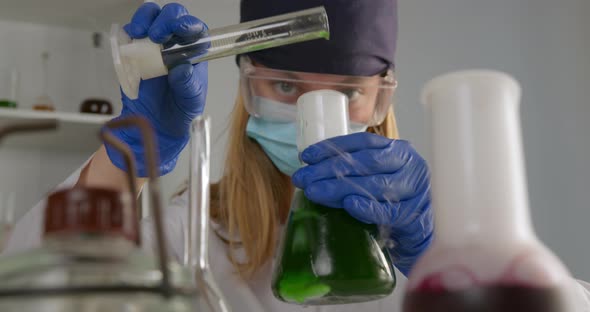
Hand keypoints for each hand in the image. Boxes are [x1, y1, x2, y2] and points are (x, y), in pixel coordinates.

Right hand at [106, 2, 207, 175]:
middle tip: (157, 34)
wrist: (157, 127)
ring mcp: (154, 46)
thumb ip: (188, 85)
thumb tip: (183, 68)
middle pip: (172, 16)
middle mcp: (175, 44)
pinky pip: (129, 35)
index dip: (188, 24)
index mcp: (195, 53)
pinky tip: (129, 42)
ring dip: (144, 19)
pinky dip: (127, 33)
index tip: (181, 29)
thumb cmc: (181, 112)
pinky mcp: (134, 52)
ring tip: (139, 33)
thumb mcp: (191, 102)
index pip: (196, 29)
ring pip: (150, 18)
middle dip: (165, 18)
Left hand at [292, 132, 433, 275]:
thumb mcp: (375, 177)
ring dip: (340, 188)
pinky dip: (366, 207)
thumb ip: (352, 169)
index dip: (332, 147)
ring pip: (373, 185)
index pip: (362, 143)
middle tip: (304, 178)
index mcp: (398, 150)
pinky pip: (387, 211)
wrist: (416, 234)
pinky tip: (348, 204)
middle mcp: (409, 165)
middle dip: (329, 170)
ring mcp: (415, 190)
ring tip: (314, 192)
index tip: (306, 156)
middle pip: (365, 163)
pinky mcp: (414, 215)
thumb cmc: (391, 201)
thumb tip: (311, 169)